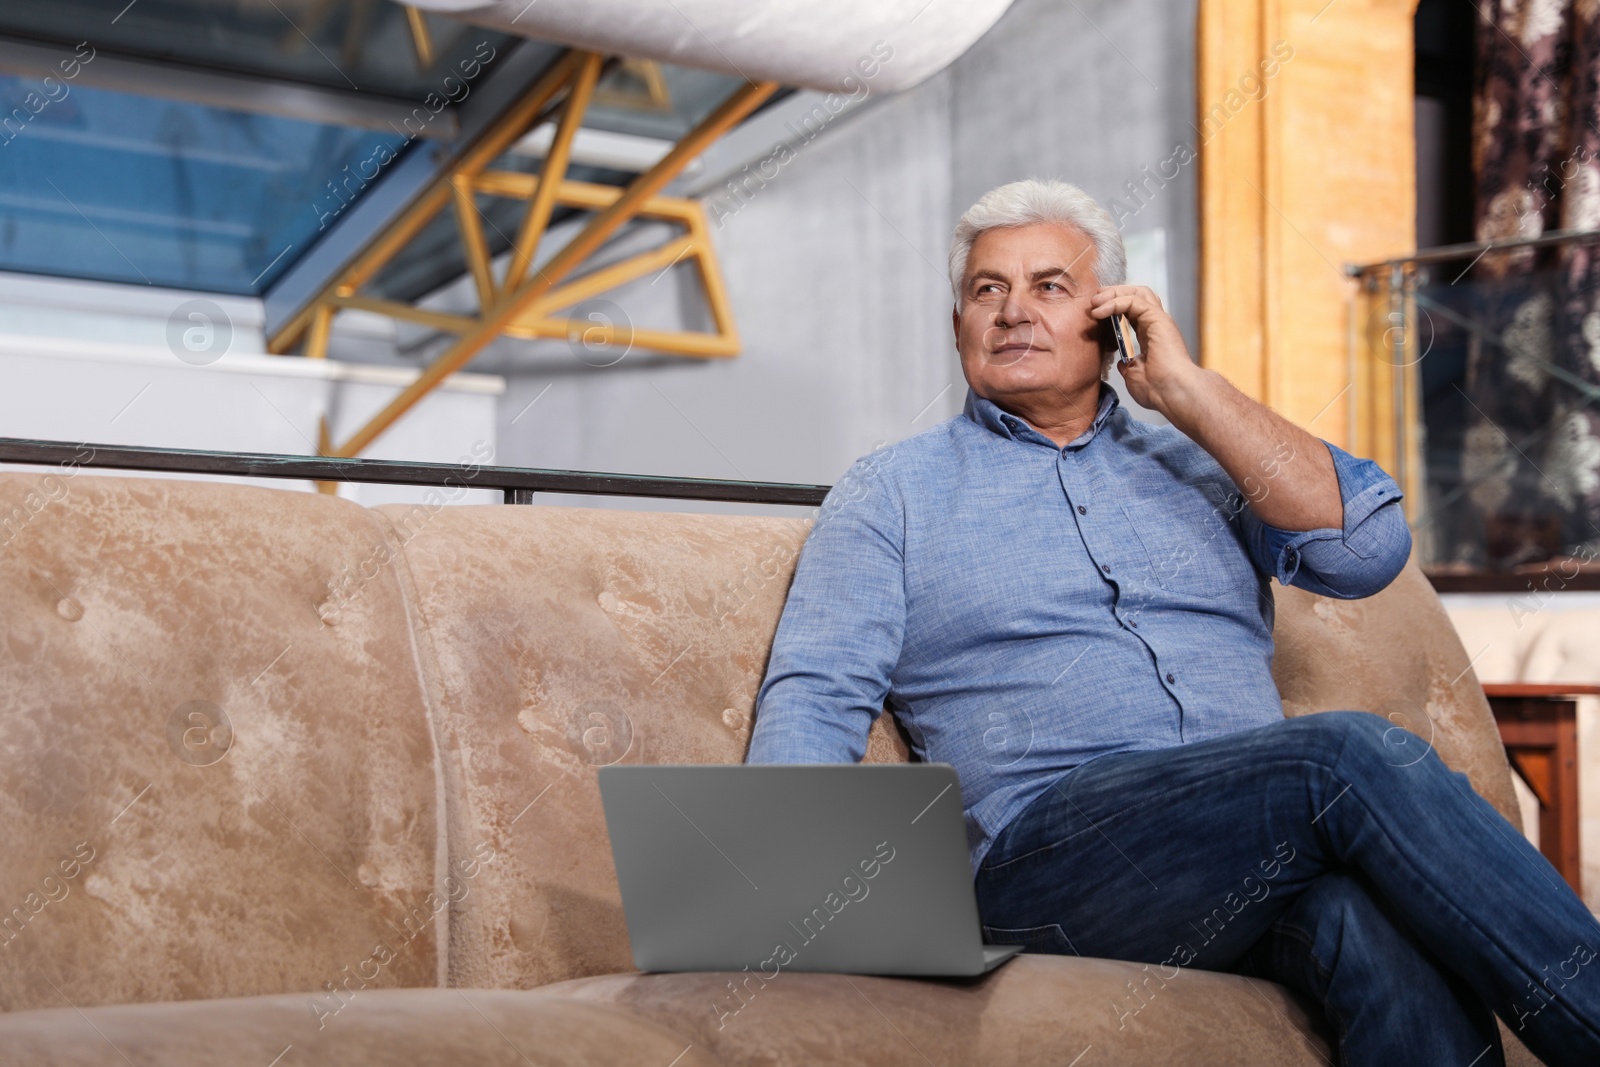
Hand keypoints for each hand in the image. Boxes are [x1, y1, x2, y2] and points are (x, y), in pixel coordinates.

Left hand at [1088, 285, 1201, 418]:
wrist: (1172, 394)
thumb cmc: (1158, 390)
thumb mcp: (1134, 375)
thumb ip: (1129, 365)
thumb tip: (1123, 364)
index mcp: (1150, 335)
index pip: (1132, 311)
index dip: (1113, 306)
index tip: (1095, 311)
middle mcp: (1156, 324)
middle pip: (1136, 295)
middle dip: (1113, 293)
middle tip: (1094, 300)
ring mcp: (1158, 320)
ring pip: (1137, 292)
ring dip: (1113, 293)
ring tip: (1095, 302)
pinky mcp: (1157, 319)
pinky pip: (1134, 301)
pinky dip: (1115, 302)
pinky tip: (1100, 310)